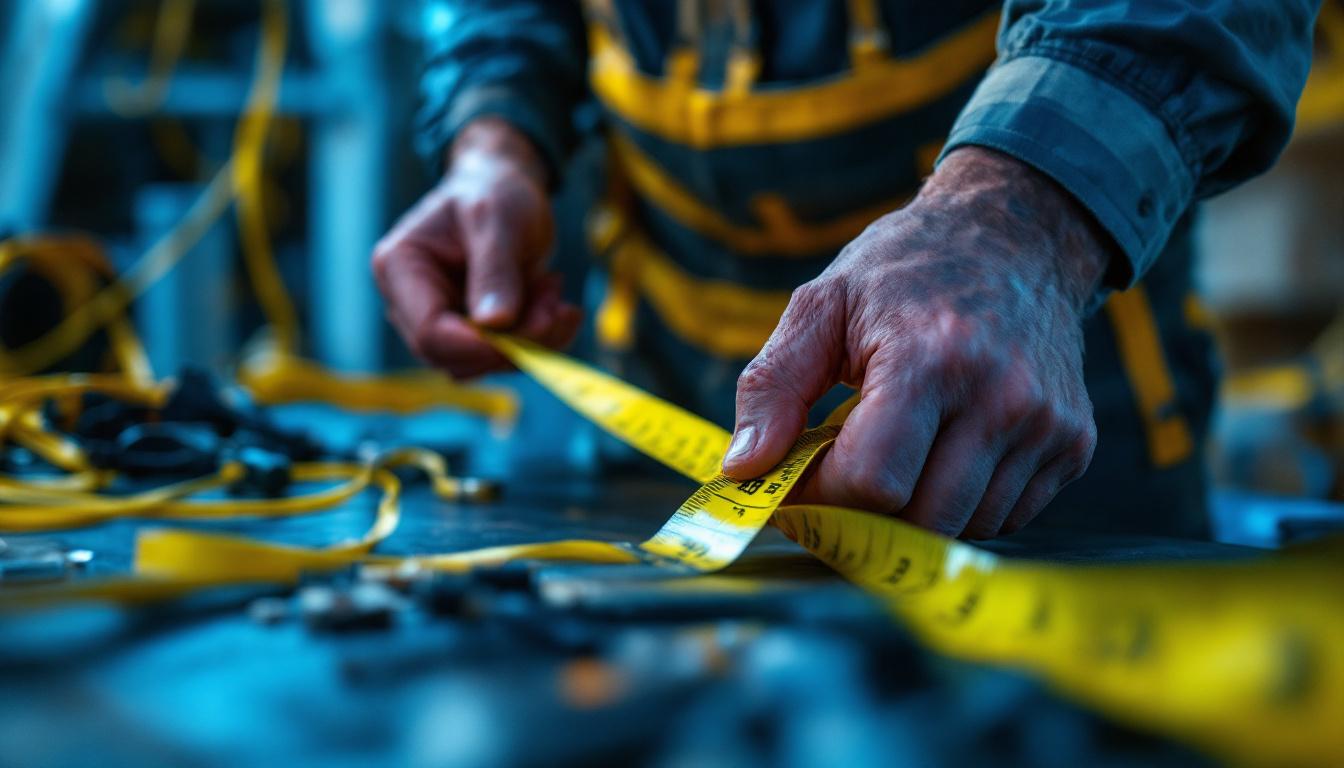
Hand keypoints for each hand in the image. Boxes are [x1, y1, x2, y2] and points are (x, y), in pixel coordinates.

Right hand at [372, 118, 580, 377]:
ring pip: (484, 363)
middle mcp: (410, 303)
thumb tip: (495, 325)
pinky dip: (539, 340)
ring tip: (554, 289)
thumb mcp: (497, 219)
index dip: (481, 345)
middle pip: (456, 357)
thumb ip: (495, 270)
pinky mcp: (469, 333)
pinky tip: (557, 304)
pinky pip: (504, 357)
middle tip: (557, 302)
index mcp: (399, 268)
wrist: (504, 189)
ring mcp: (440, 321)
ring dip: (532, 339)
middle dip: (515, 340)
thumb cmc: (493, 192)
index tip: (537, 330)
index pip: (429, 332)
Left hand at [722, 147, 1110, 538]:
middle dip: (866, 511)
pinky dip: (963, 501)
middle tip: (840, 473)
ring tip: (897, 448)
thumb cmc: (906, 269)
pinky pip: (1006, 515)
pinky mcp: (1074, 442)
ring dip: (915, 509)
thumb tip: (742, 470)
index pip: (873, 482)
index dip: (822, 495)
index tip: (799, 478)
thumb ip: (772, 387)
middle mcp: (1002, 397)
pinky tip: (945, 449)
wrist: (1016, 233)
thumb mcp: (823, 305)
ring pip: (963, 528)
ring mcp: (1047, 424)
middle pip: (920, 519)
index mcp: (931, 358)